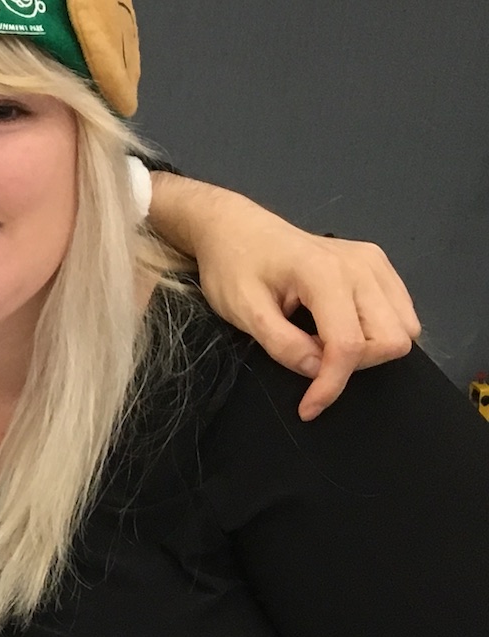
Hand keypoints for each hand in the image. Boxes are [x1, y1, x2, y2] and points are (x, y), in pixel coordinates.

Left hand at [154, 174, 419, 419]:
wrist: (236, 229)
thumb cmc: (232, 267)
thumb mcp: (243, 310)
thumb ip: (281, 343)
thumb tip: (316, 371)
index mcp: (324, 273)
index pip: (349, 345)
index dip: (332, 384)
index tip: (309, 407)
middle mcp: (361, 265)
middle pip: (391, 340)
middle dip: (354, 365)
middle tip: (311, 361)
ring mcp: (374, 262)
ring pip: (404, 329)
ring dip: (369, 351)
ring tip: (322, 343)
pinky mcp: (378, 264)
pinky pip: (400, 312)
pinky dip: (377, 332)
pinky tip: (339, 329)